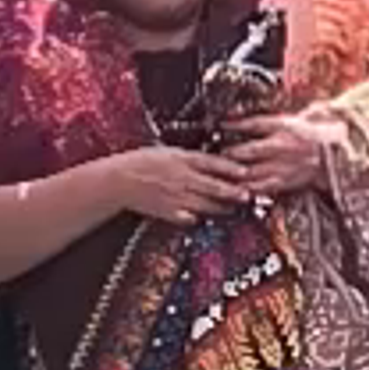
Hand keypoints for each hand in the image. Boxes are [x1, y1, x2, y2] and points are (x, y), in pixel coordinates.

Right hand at [108, 148, 249, 226]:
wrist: (120, 180)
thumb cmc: (142, 161)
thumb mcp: (168, 151)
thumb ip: (190, 158)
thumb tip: (211, 161)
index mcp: (182, 159)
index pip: (212, 163)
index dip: (231, 168)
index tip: (246, 172)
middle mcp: (182, 178)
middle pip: (213, 187)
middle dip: (233, 192)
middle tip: (248, 195)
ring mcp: (176, 197)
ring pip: (205, 204)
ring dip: (221, 207)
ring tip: (233, 208)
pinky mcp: (168, 212)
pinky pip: (188, 218)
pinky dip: (197, 218)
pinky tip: (204, 218)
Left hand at [222, 112, 353, 193]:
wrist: (341, 155)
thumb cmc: (322, 134)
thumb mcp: (305, 117)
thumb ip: (283, 116)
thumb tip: (267, 110)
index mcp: (287, 126)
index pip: (255, 123)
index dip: (236, 124)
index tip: (222, 124)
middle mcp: (283, 146)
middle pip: (249, 150)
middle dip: (231, 153)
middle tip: (218, 153)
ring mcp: (285, 165)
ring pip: (253, 171)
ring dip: (236, 173)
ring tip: (223, 173)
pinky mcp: (288, 181)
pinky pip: (264, 187)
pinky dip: (250, 189)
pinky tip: (239, 189)